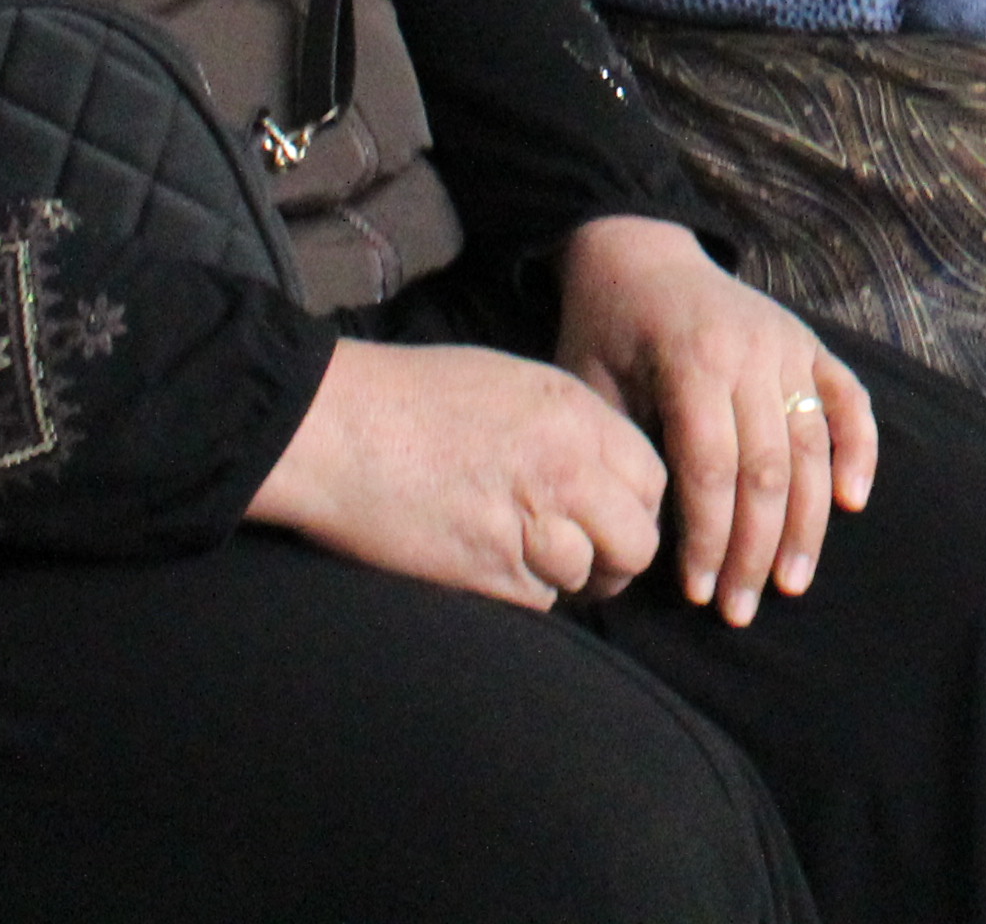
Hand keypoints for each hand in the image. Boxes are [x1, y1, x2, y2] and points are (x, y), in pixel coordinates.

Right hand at [247, 334, 666, 611]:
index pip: (651, 481)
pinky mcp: (487, 570)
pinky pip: (537, 601)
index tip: (614, 517)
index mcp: (575, 415)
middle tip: (590, 560)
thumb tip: (600, 470)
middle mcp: (566, 469)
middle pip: (637, 541)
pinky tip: (489, 564)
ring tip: (527, 558)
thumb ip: (570, 427)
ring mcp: (528, 523)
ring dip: (566, 578)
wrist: (335, 425)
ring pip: (587, 577)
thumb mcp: (514, 385)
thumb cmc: (411, 396)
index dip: (637, 507)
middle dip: (619, 558)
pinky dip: (523, 595)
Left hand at [552, 213, 870, 626]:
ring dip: (807, 524)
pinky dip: (860, 450)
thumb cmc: (603, 330)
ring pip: (812, 448)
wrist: (639, 253)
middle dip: (756, 550)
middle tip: (740, 609)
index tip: (697, 592)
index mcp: (692, 363)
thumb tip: (644, 538)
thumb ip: (623, 452)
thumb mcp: (588, 387)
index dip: (709, 539)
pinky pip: (849, 400)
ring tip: (792, 583)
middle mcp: (752, 353)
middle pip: (767, 471)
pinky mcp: (810, 344)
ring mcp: (788, 347)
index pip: (712, 471)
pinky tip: (852, 503)